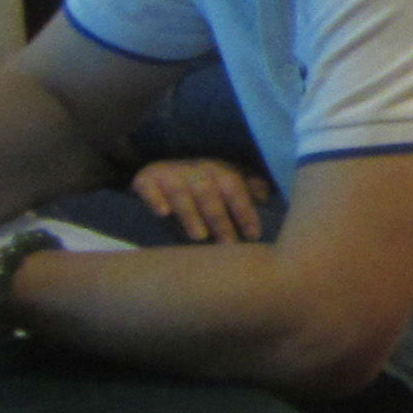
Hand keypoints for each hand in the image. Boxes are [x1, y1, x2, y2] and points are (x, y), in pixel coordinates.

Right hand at [130, 156, 275, 243]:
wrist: (158, 176)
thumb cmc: (200, 188)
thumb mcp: (223, 185)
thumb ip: (246, 189)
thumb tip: (267, 194)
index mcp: (219, 170)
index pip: (235, 188)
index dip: (245, 211)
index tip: (253, 235)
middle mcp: (195, 169)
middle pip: (209, 192)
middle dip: (220, 218)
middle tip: (228, 243)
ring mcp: (170, 172)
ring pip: (181, 192)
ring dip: (191, 214)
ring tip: (199, 237)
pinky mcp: (145, 178)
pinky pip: (149, 188)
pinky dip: (155, 199)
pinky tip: (162, 213)